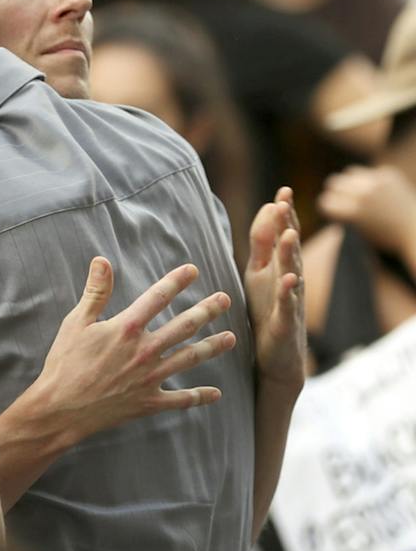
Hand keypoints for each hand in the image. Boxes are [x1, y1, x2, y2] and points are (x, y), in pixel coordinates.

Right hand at [20, 257, 236, 451]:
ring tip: (231, 338)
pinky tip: (216, 393)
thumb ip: (95, 292)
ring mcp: (150, 378)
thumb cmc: (64, 364)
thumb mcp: (75, 323)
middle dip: (207, 311)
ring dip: (212, 347)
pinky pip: (181, 399)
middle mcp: (145, 350)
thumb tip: (102, 261)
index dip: (176, 281)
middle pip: (184, 326)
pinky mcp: (149, 402)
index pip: (158, 298)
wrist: (61, 408)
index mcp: (127, 328)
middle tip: (225, 300)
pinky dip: (199, 396)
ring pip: (190, 358)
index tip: (193, 270)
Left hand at [246, 187, 305, 390]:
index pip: (284, 237)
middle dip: (288, 225)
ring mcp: (290, 302)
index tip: (283, 191)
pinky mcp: (285, 325)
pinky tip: (290, 280)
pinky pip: (288, 307)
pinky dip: (288, 293)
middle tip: (285, 202)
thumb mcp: (260, 273)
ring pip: (292, 274)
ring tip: (288, 234)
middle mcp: (289, 281)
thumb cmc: (267, 312)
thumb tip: (266, 208)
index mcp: (279, 268)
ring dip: (290, 254)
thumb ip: (262, 243)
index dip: (284, 215)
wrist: (275, 360)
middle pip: (290, 250)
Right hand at [318, 167, 415, 261]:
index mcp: (353, 213)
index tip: (331, 209)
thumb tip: (332, 190)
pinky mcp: (389, 175)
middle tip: (339, 197)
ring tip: (357, 191)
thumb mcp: (357, 228)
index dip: (327, 206)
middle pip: (334, 182)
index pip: (325, 202)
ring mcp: (377, 183)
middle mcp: (363, 195)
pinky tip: (379, 191)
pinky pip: (371, 173)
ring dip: (351, 181)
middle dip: (335, 191)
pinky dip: (371, 180)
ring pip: (350, 172)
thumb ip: (343, 210)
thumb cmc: (385, 236)